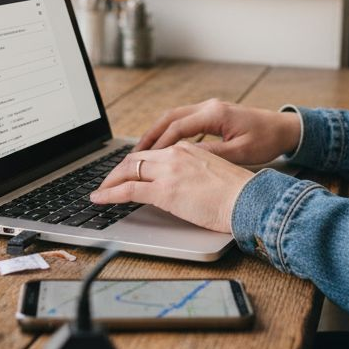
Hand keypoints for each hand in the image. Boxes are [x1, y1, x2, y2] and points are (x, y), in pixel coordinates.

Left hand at [89, 142, 253, 232]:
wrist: (249, 199)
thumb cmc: (238, 193)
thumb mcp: (212, 173)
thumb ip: (192, 172)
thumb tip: (181, 184)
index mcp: (187, 148)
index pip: (152, 152)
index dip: (134, 163)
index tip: (126, 172)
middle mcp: (175, 154)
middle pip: (135, 159)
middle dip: (116, 171)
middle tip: (106, 182)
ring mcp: (168, 171)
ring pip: (127, 171)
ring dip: (109, 182)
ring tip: (99, 192)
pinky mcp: (164, 191)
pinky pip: (127, 190)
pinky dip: (109, 194)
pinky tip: (100, 200)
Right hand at [135, 98, 300, 165]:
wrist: (284, 128)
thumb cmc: (267, 140)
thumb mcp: (240, 153)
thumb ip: (212, 155)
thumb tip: (185, 160)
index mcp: (215, 114)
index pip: (178, 128)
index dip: (159, 145)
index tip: (145, 159)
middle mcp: (210, 107)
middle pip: (170, 118)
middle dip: (150, 135)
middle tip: (133, 154)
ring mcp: (210, 108)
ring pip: (175, 117)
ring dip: (157, 132)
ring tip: (142, 150)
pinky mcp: (213, 114)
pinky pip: (184, 120)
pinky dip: (170, 131)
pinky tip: (164, 146)